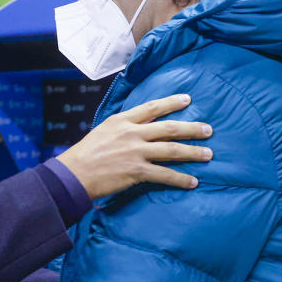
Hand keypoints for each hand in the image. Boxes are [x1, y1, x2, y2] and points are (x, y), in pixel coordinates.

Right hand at [56, 94, 212, 198]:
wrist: (73, 174)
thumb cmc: (84, 155)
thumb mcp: (103, 132)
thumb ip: (122, 128)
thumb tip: (137, 129)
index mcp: (122, 120)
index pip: (152, 107)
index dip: (171, 102)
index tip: (187, 100)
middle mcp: (132, 133)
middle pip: (169, 127)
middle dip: (192, 128)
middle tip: (208, 130)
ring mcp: (136, 152)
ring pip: (172, 150)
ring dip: (193, 152)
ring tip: (208, 155)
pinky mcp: (137, 171)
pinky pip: (165, 174)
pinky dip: (181, 178)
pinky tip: (193, 181)